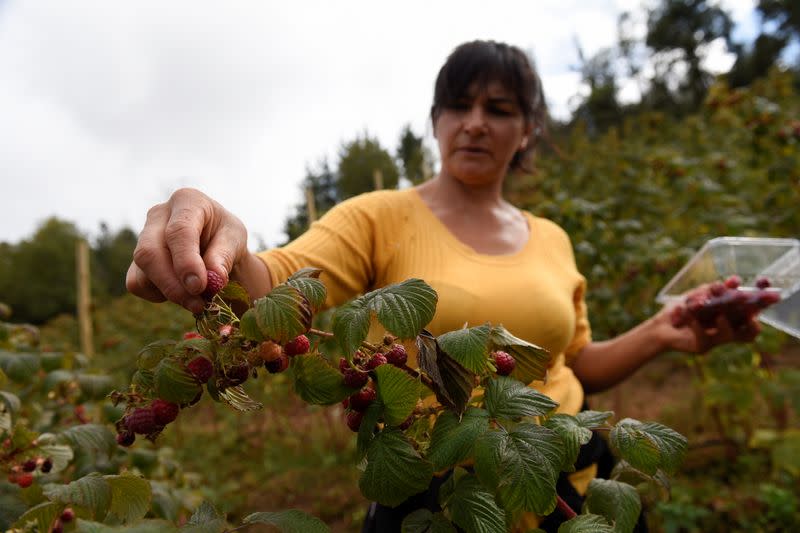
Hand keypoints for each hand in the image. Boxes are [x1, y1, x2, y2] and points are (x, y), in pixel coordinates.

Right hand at [125, 188, 249, 312]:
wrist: (216, 244)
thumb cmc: (225, 236)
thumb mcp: (234, 239)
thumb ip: (224, 256)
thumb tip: (213, 278)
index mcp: (186, 201)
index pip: (179, 232)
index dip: (186, 262)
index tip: (199, 286)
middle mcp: (158, 215)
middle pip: (150, 252)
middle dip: (172, 284)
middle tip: (198, 304)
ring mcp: (142, 237)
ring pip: (142, 270)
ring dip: (170, 293)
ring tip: (198, 301)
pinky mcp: (136, 261)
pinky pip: (137, 283)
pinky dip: (158, 295)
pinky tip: (181, 292)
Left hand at [655, 283, 763, 353]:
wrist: (659, 326)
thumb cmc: (681, 309)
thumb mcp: (698, 294)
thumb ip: (715, 289)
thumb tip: (733, 282)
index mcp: (730, 315)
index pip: (753, 309)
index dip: (762, 300)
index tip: (763, 284)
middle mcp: (727, 329)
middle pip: (750, 328)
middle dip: (751, 315)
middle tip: (747, 305)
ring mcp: (716, 340)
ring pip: (730, 335)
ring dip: (724, 321)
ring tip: (716, 313)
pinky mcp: (702, 347)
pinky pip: (704, 337)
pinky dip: (696, 324)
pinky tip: (686, 313)